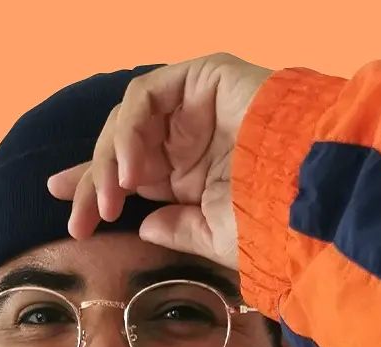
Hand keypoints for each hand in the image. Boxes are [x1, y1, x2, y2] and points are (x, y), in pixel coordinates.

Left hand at [46, 53, 273, 269]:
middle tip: (81, 220)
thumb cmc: (273, 219)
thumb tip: (146, 228)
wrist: (310, 189)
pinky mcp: (201, 77)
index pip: (131, 172)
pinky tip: (132, 170)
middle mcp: (188, 137)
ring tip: (113, 201)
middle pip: (122, 149)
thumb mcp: (215, 236)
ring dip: (112, 162)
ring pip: (127, 122)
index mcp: (191, 173)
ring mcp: (193, 105)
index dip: (96, 184)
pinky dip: (129, 131)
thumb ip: (177, 230)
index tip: (70, 210)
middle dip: (95, 182)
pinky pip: (144, 96)